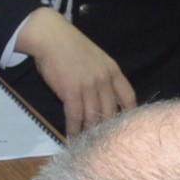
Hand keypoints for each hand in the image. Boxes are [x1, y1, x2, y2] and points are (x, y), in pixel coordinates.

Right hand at [15, 9, 135, 132]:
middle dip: (106, 128)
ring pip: (92, 116)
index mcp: (113, 70)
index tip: (126, 125)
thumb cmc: (71, 46)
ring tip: (86, 142)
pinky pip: (75, 117)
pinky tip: (71, 137)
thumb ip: (103, 76)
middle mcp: (104, 80)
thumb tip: (104, 96)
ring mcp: (88, 87)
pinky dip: (73, 129)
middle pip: (111, 112)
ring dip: (89, 131)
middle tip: (103, 140)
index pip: (128, 97)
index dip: (128, 113)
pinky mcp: (71, 92)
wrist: (51, 37)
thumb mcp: (97, 58)